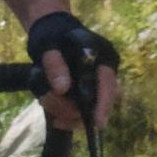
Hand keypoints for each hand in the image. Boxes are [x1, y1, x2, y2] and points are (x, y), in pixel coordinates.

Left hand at [23, 11, 119, 134]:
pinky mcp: (85, 93)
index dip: (104, 106)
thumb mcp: (49, 47)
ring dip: (67, 115)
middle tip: (57, 118)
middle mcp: (103, 75)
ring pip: (87, 110)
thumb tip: (62, 89)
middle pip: (100, 104)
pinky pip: (79, 111)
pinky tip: (53, 113)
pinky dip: (65, 115)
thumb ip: (55, 66)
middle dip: (77, 113)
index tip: (97, 124)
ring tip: (48, 105)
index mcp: (103, 58)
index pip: (109, 85)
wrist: (50, 32)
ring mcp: (95, 85)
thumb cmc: (52, 36)